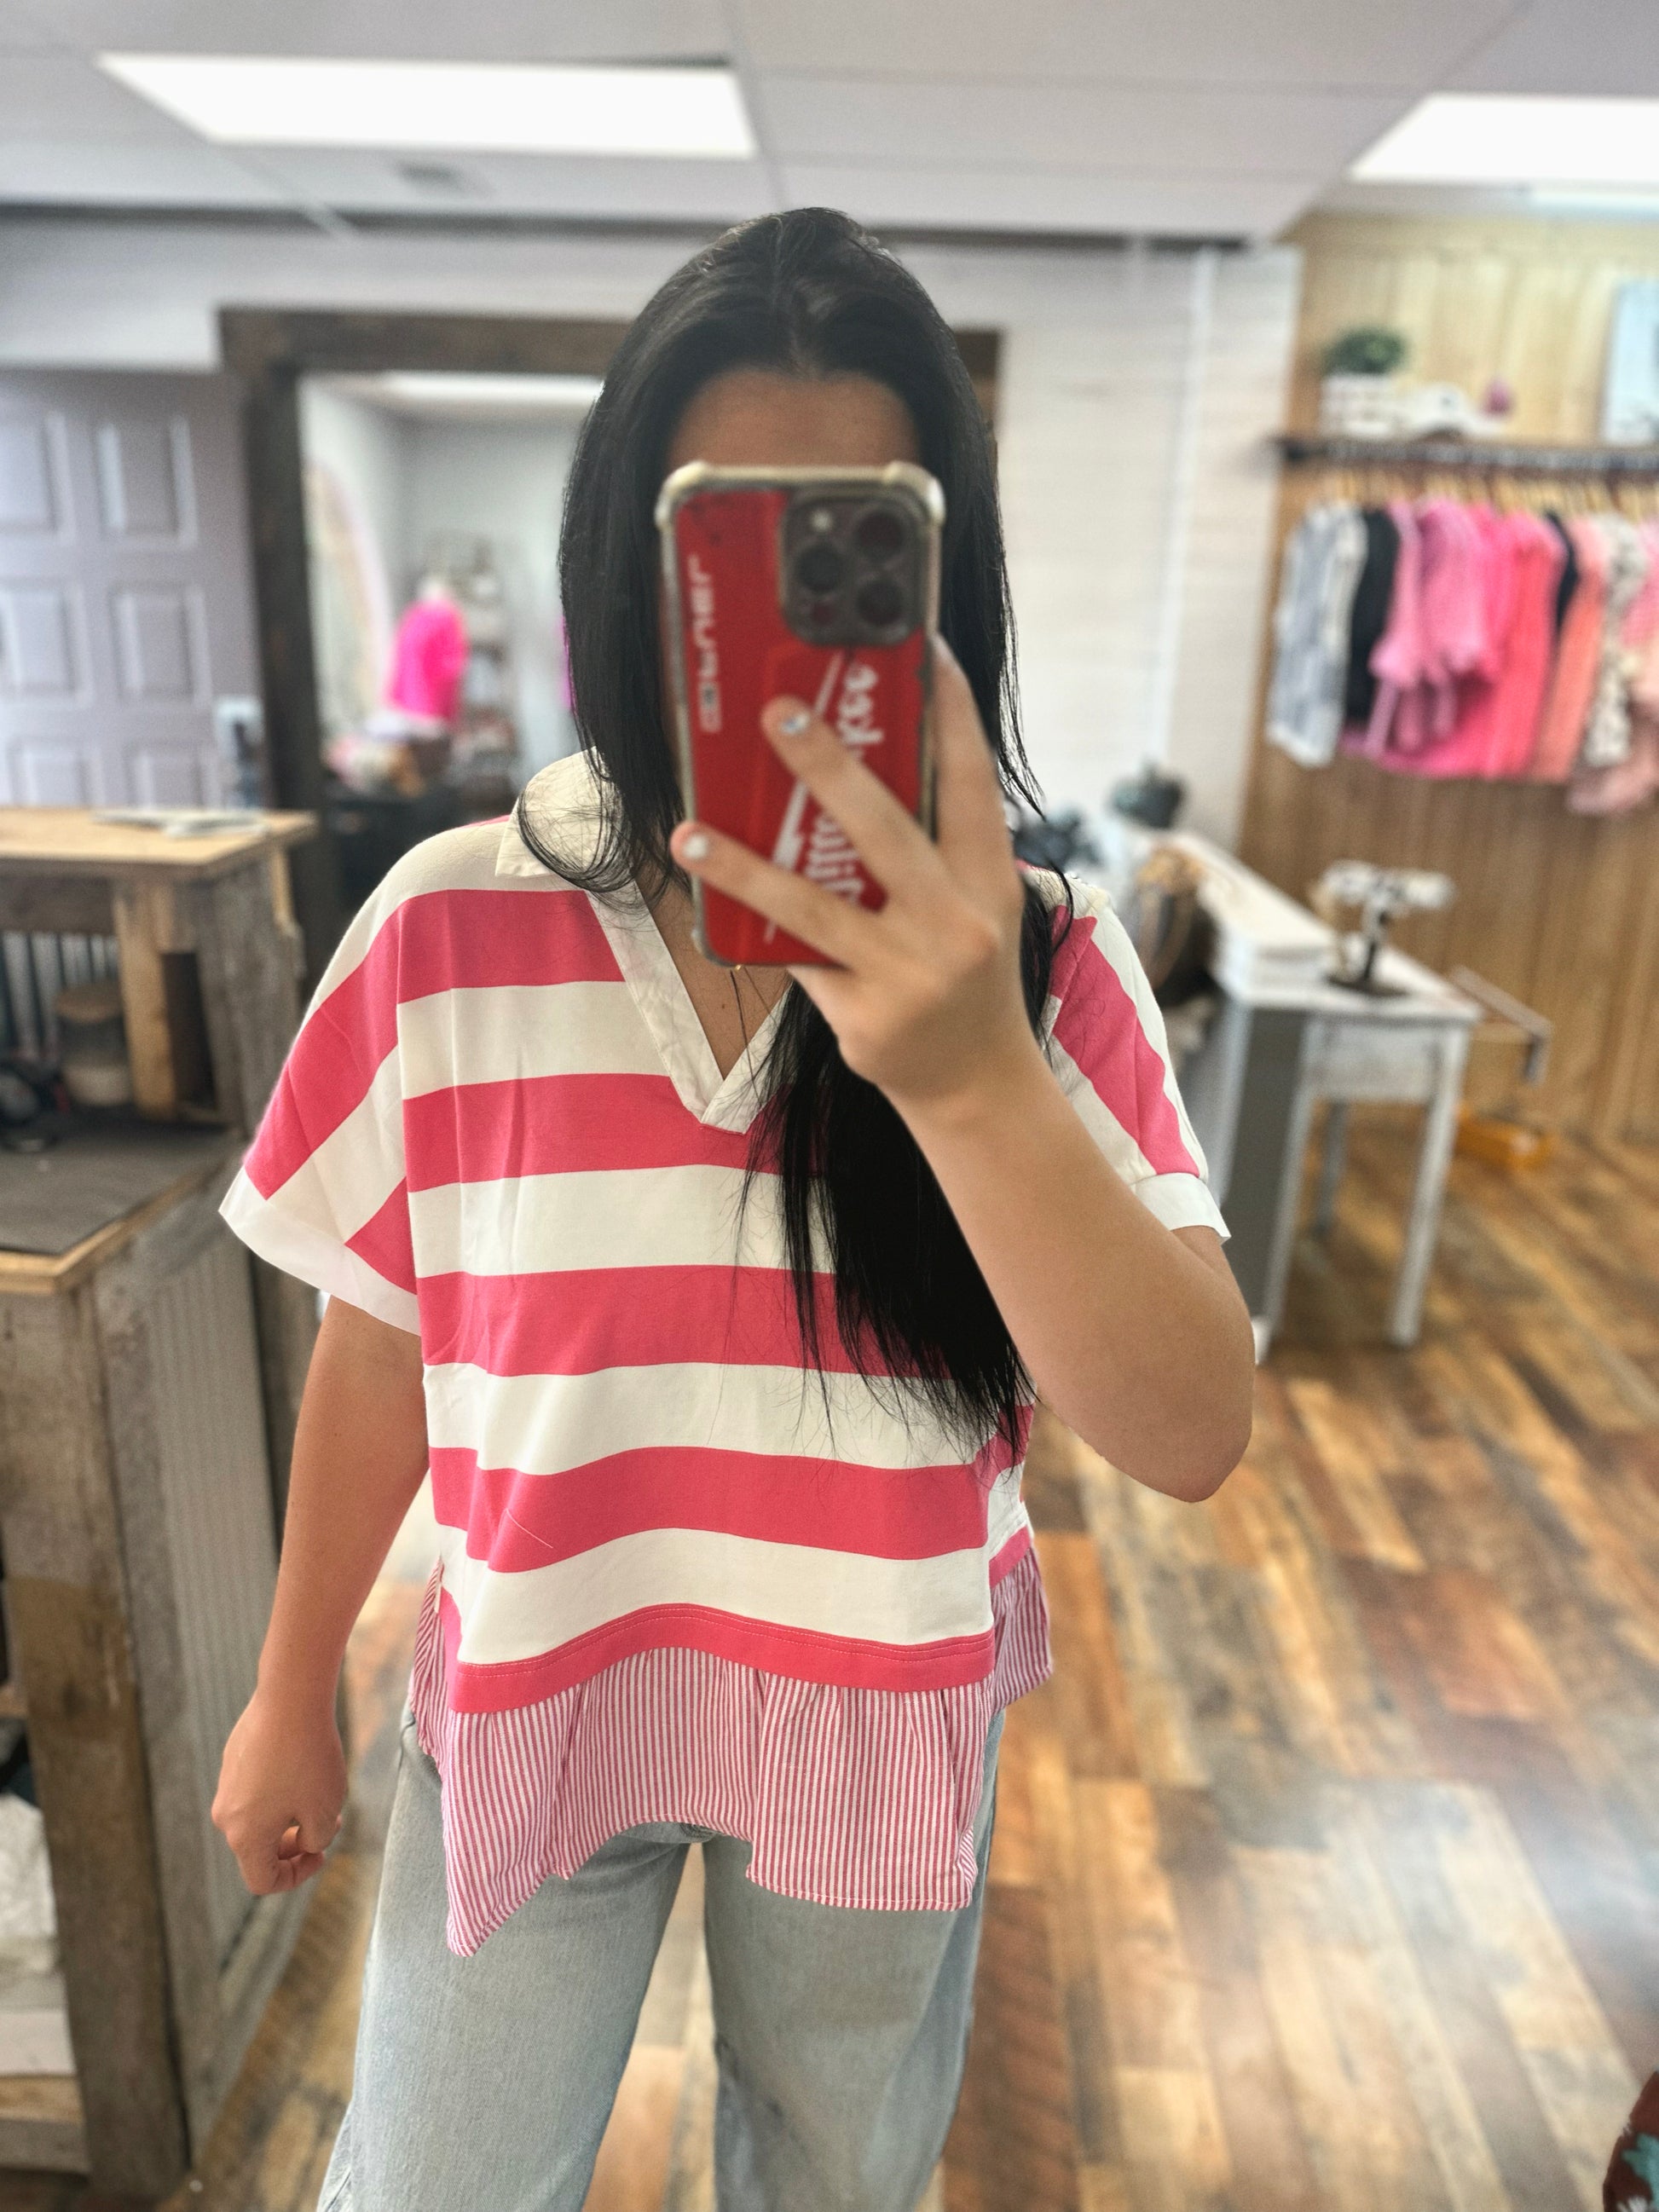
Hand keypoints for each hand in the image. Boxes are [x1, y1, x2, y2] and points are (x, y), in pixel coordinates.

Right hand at [212, 1685, 345, 1894]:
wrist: (291, 1698)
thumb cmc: (309, 1759)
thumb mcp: (325, 1812)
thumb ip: (315, 1840)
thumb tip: (306, 1839)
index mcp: (244, 1837)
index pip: (262, 1881)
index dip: (295, 1877)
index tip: (321, 1853)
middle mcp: (226, 1815)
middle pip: (258, 1850)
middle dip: (295, 1845)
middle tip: (328, 1824)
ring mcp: (226, 1784)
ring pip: (258, 1818)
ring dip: (289, 1816)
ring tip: (320, 1792)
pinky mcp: (233, 1759)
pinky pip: (255, 1789)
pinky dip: (279, 1791)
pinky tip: (303, 1765)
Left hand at [670, 640, 1043, 1113]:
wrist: (976, 1082)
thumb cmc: (964, 972)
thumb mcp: (975, 904)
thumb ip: (933, 846)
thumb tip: (850, 768)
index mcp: (988, 881)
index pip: (973, 784)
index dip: (952, 715)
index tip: (922, 653)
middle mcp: (955, 923)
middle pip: (886, 831)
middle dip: (829, 767)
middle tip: (777, 712)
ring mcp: (909, 975)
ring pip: (814, 907)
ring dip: (745, 867)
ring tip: (691, 832)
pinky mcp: (865, 1018)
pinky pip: (797, 958)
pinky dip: (754, 926)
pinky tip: (709, 895)